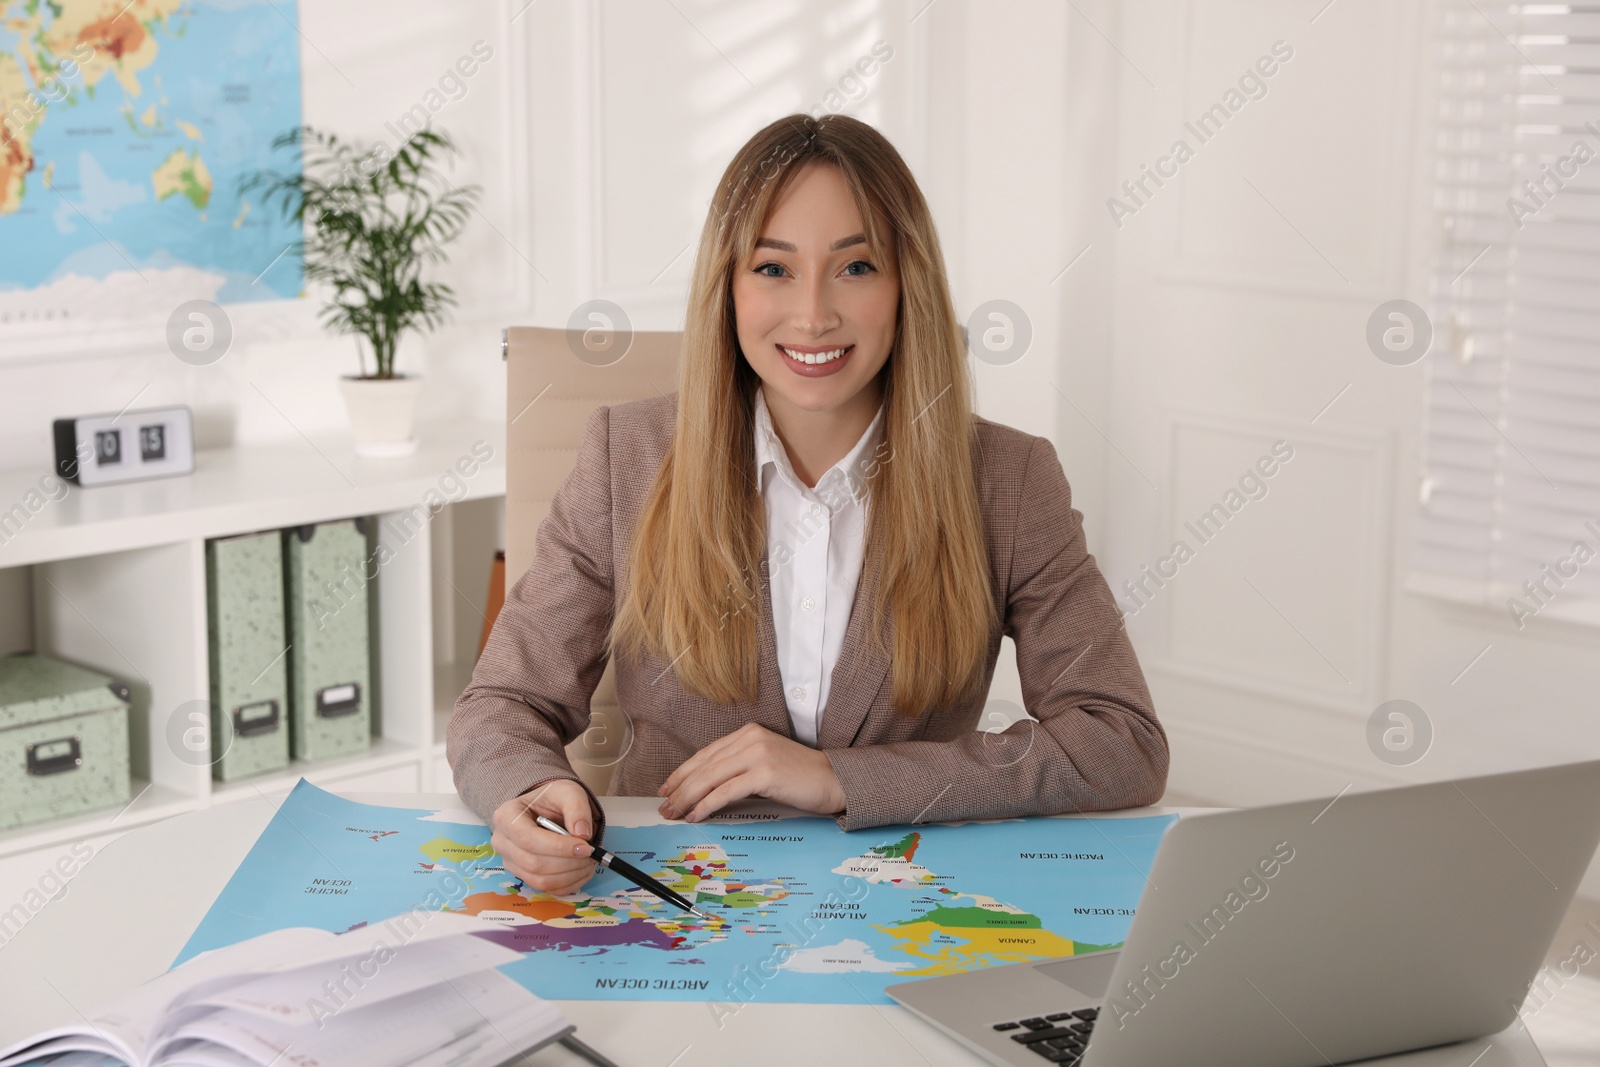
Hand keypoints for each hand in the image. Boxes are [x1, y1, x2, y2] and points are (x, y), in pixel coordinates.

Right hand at [490, 778, 598, 895]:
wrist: (546, 807)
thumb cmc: (553, 798)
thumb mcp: (568, 792)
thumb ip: (577, 808)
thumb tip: (583, 835)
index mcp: (507, 816)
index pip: (529, 839)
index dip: (559, 847)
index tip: (586, 847)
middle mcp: (502, 842)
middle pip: (534, 864)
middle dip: (568, 863)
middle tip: (592, 854)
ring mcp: (510, 862)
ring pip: (539, 880)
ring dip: (570, 875)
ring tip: (590, 861)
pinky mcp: (522, 875)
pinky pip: (546, 889)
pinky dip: (568, 883)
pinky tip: (582, 871)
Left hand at [657, 722, 845, 821]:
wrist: (832, 780)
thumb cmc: (799, 777)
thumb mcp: (764, 764)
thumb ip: (738, 768)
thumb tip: (705, 789)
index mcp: (748, 732)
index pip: (706, 753)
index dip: (683, 772)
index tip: (667, 788)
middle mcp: (750, 738)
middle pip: (704, 765)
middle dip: (680, 788)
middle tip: (665, 806)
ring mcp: (757, 753)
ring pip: (711, 777)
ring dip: (688, 798)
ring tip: (675, 813)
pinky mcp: (764, 772)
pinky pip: (726, 791)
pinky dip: (707, 804)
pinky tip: (696, 815)